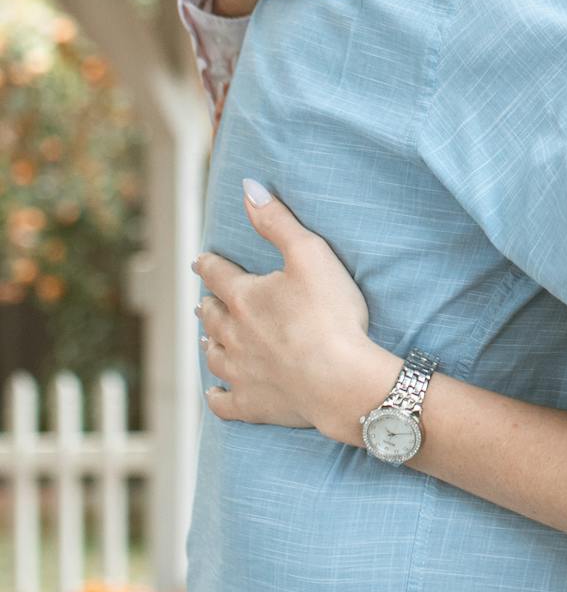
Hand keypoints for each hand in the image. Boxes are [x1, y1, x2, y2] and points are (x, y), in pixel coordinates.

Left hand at [194, 183, 397, 442]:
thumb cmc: (330, 314)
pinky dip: (216, 394)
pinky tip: (213, 391)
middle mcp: (233, 334)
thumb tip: (248, 188)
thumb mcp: (309, 254)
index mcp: (244, 297)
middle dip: (208, 303)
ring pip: (213, 354)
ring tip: (207, 337)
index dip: (209, 264)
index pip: (218, 274)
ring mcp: (240, 372)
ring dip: (209, 342)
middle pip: (212, 315)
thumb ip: (277, 221)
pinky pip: (224, 401)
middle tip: (204, 299)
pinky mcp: (252, 404)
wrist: (340, 379)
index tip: (201, 259)